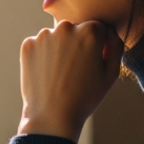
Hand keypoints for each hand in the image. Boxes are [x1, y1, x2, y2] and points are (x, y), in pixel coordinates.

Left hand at [18, 20, 122, 141]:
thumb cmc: (85, 97)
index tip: (91, 64)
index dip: (97, 47)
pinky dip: (42, 55)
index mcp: (90, 31)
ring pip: (56, 36)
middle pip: (75, 30)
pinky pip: (39, 45)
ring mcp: (44, 35)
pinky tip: (47, 73)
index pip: (97, 29)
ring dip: (59, 48)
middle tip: (74, 70)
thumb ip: (116, 45)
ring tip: (60, 73)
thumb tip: (109, 31)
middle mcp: (66, 27)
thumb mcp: (111, 73)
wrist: (52, 116)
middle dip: (77, 44)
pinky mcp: (28, 45)